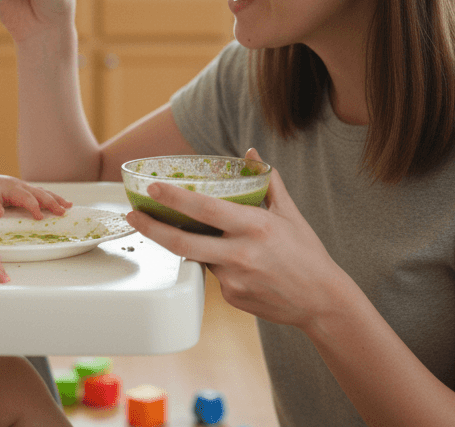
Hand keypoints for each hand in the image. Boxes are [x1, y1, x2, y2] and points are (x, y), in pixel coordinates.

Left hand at [0, 169, 72, 219]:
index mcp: (11, 188)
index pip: (27, 198)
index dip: (34, 208)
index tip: (40, 218)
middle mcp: (20, 186)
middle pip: (40, 193)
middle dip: (52, 202)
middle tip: (63, 212)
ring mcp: (24, 187)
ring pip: (43, 192)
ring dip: (56, 199)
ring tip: (69, 206)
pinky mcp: (24, 190)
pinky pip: (40, 193)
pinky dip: (51, 197)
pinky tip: (60, 202)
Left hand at [125, 149, 345, 328]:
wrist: (321, 300)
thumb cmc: (306, 253)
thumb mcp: (289, 213)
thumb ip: (267, 181)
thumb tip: (250, 152)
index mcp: (255, 226)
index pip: (206, 209)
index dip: (176, 198)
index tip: (153, 189)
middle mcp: (240, 253)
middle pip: (183, 242)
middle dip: (152, 228)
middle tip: (133, 215)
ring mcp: (233, 279)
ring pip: (199, 257)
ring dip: (194, 244)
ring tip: (195, 234)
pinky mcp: (231, 298)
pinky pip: (214, 275)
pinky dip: (217, 264)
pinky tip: (238, 264)